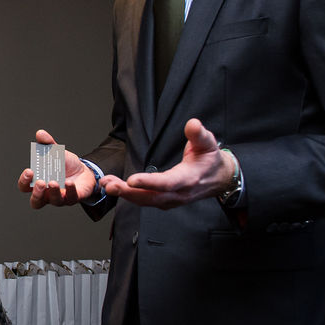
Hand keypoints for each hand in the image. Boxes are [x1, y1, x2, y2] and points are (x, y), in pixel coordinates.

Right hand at [17, 129, 96, 208]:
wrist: (84, 170)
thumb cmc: (65, 165)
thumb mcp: (55, 152)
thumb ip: (47, 144)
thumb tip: (40, 133)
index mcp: (38, 183)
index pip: (25, 187)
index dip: (24, 181)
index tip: (29, 171)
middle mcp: (47, 193)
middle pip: (36, 201)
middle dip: (37, 193)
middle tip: (41, 182)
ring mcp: (60, 197)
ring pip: (53, 201)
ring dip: (53, 192)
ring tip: (54, 182)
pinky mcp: (73, 198)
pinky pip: (70, 198)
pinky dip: (69, 191)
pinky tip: (69, 183)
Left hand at [99, 118, 234, 208]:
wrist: (219, 179)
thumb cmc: (210, 160)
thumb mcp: (208, 143)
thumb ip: (199, 134)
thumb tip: (192, 124)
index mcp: (188, 179)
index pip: (167, 183)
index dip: (149, 182)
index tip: (132, 180)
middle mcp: (178, 194)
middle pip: (150, 196)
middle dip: (128, 192)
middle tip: (109, 184)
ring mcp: (170, 200)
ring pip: (145, 200)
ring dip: (124, 194)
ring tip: (106, 184)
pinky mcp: (164, 200)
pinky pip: (144, 200)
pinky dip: (128, 195)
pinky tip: (114, 187)